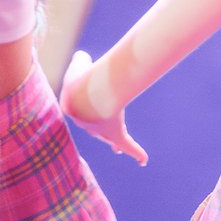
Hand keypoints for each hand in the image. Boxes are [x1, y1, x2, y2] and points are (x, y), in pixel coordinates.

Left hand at [60, 51, 148, 165]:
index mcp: (78, 107)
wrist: (85, 94)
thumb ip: (83, 61)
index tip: (88, 112)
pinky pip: (128, 145)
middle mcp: (87, 123)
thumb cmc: (83, 78)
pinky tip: (143, 160)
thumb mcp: (82, 64)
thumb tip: (84, 59)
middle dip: (98, 132)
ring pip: (110, 138)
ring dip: (115, 143)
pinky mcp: (116, 133)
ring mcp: (102, 130)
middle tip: (100, 137)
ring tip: (117, 149)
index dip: (86, 110)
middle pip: (94, 129)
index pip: (82, 111)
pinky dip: (136, 153)